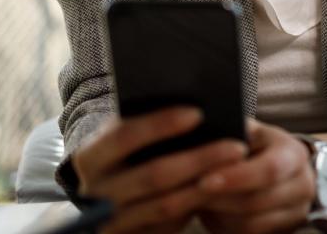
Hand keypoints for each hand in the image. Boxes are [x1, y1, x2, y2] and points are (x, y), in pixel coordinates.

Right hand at [70, 107, 248, 233]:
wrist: (107, 205)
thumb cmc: (127, 158)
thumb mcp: (127, 142)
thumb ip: (147, 126)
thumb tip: (196, 105)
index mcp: (90, 157)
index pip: (124, 135)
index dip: (160, 124)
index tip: (198, 112)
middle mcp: (96, 191)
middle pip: (153, 174)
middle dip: (199, 158)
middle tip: (236, 145)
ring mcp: (113, 220)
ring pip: (166, 204)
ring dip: (206, 185)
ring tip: (236, 167)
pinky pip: (170, 225)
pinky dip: (198, 206)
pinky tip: (223, 190)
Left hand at [196, 120, 315, 233]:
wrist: (281, 171)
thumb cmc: (258, 148)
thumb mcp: (252, 132)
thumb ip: (236, 130)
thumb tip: (210, 128)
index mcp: (294, 154)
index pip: (269, 169)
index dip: (236, 177)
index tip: (204, 180)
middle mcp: (302, 186)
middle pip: (257, 201)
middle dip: (219, 200)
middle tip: (189, 194)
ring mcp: (295, 213)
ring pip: (251, 223)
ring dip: (219, 215)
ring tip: (197, 201)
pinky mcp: (284, 231)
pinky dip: (225, 226)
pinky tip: (212, 212)